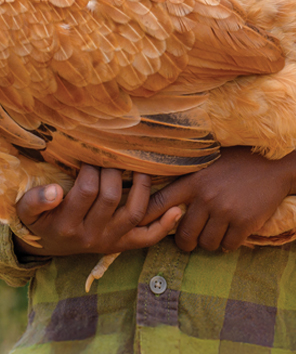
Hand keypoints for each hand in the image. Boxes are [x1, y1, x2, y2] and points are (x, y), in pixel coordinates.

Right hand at [14, 165, 182, 257]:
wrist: (45, 246)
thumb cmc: (36, 220)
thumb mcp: (26, 210)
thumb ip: (36, 200)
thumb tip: (56, 190)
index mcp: (67, 224)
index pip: (87, 190)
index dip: (90, 168)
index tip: (89, 154)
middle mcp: (92, 235)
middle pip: (111, 197)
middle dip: (112, 171)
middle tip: (111, 155)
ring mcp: (110, 241)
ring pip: (134, 213)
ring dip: (141, 188)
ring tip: (141, 167)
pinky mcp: (122, 245)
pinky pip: (148, 239)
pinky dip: (165, 225)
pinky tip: (176, 208)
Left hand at [143, 146, 295, 252]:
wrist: (271, 168)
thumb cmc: (235, 163)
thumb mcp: (206, 163)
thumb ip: (187, 177)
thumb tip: (155, 183)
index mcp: (192, 181)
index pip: (161, 201)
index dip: (148, 216)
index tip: (138, 225)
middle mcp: (205, 197)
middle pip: (184, 233)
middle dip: (184, 242)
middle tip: (187, 241)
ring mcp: (225, 211)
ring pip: (206, 243)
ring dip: (208, 243)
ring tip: (211, 234)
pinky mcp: (244, 223)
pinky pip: (228, 246)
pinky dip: (227, 244)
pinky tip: (229, 235)